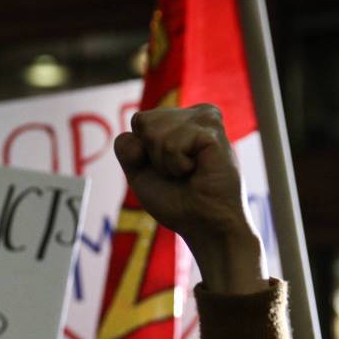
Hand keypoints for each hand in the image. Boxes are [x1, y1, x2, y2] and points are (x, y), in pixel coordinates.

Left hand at [113, 104, 264, 294]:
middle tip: (178, 173)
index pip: (138, 121)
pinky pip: (171, 145)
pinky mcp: (212, 131)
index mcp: (181, 119)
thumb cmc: (176, 201)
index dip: (141, 153)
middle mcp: (195, 113)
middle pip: (142, 121)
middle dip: (151, 156)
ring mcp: (206, 118)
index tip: (166, 169)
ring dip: (165, 163)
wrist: (204, 225)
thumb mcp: (139, 173)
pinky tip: (197, 171)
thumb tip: (138, 122)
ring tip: (188, 172)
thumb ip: (127, 147)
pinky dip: (176, 166)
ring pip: (154, 131)